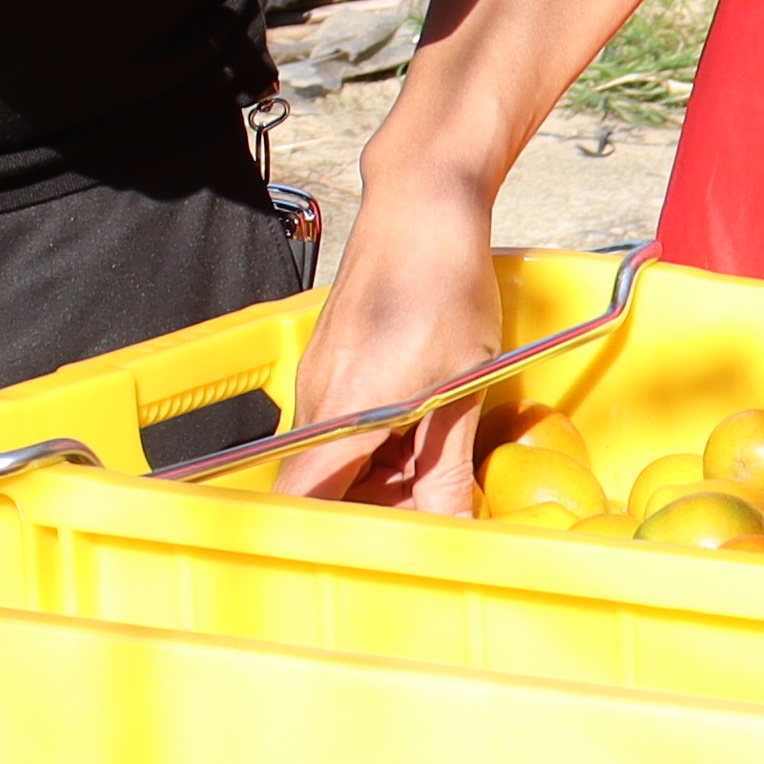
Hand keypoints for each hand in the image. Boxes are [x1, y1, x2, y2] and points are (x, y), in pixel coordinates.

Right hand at [263, 151, 504, 507]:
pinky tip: (424, 427)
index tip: (358, 560)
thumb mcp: (462, 386)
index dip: (319, 537)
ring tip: (440, 463)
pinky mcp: (333, 361)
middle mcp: (317, 398)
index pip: (301, 498)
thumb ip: (445, 467)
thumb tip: (446, 525)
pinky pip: (344, 423)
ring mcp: (321, 378)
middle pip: (325, 484)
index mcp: (343, 411)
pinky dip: (379, 442)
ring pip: (337, 456)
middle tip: (433, 512)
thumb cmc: (442, 281)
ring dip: (382, 475)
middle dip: (375, 508)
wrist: (422, 204)